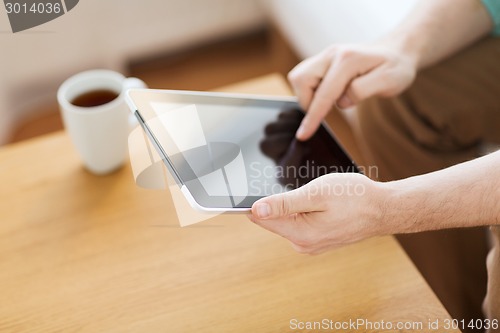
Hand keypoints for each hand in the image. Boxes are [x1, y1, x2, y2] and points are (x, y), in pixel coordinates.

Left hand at [247, 173, 388, 253]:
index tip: (253, 187)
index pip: (261, 219)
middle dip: (279, 201)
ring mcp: (311, 244)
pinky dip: (304, 211)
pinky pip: (301, 223)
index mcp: (299, 234)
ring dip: (294, 205)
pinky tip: (321, 204)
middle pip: (274, 220)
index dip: (255, 202)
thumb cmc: (354, 197)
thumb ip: (284, 204)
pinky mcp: (318, 240)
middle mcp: (302, 244)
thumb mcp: (316, 194)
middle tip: (300, 187)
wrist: (384, 209)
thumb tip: (255, 210)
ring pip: (288, 220)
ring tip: (318, 195)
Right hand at [288, 43, 416, 139]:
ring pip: (299, 77)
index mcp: (347, 59)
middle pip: (300, 79)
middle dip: (307, 102)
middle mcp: (332, 54)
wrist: (396, 50)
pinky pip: (305, 76)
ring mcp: (325, 56)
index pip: (323, 93)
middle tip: (325, 112)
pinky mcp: (322, 61)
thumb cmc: (395, 67)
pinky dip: (311, 91)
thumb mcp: (390, 81)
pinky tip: (328, 95)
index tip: (303, 135)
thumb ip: (363, 90)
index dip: (312, 117)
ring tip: (329, 102)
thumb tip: (341, 101)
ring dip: (307, 95)